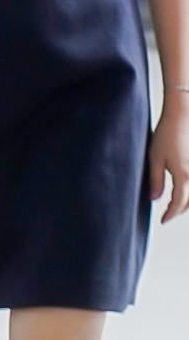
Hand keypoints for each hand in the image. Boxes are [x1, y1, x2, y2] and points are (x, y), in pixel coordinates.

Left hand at [153, 98, 188, 223]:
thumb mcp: (155, 157)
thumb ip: (155, 180)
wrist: (181, 117)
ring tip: (175, 207)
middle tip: (168, 215)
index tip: (163, 221)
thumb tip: (155, 199)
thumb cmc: (165, 135)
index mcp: (184, 175)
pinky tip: (184, 194)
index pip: (179, 202)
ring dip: (188, 204)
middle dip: (180, 211)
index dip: (171, 214)